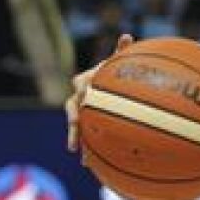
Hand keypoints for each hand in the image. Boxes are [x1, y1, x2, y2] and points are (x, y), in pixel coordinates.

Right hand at [65, 33, 132, 152]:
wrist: (111, 89)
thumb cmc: (115, 74)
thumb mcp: (118, 63)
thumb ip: (121, 52)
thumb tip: (127, 35)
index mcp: (86, 81)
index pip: (80, 83)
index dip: (81, 88)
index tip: (85, 94)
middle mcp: (80, 97)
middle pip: (72, 107)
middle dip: (72, 117)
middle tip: (74, 123)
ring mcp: (81, 113)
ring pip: (75, 125)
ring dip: (75, 136)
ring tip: (76, 150)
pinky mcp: (86, 126)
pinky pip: (84, 137)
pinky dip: (86, 150)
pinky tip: (88, 164)